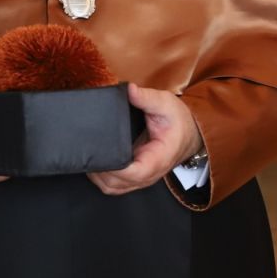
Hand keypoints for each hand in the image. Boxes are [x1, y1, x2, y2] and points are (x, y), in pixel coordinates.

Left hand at [87, 84, 203, 196]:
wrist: (189, 134)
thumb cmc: (178, 121)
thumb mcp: (165, 104)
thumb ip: (147, 98)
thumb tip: (130, 90)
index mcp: (158, 158)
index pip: (134, 172)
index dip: (114, 167)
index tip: (101, 152)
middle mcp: (149, 174)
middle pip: (117, 183)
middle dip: (100, 170)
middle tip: (87, 149)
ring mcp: (142, 179)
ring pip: (113, 188)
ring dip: (98, 176)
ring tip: (89, 156)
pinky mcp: (135, 178)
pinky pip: (114, 186)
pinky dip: (102, 178)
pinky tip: (96, 163)